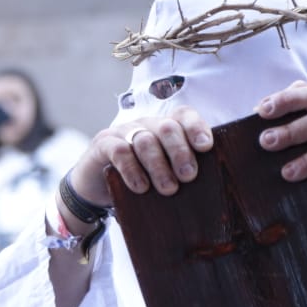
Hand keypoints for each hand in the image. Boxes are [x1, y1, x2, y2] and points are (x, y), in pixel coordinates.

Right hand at [63, 106, 215, 219]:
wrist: (95, 187)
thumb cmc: (138, 181)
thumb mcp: (162, 175)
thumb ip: (181, 174)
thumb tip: (212, 190)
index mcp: (165, 129)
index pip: (183, 116)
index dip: (196, 127)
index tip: (205, 147)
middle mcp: (146, 125)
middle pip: (167, 127)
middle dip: (180, 152)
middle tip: (188, 176)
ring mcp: (124, 132)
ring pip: (146, 140)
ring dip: (159, 166)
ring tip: (169, 189)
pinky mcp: (103, 144)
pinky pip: (120, 151)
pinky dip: (132, 169)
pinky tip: (140, 187)